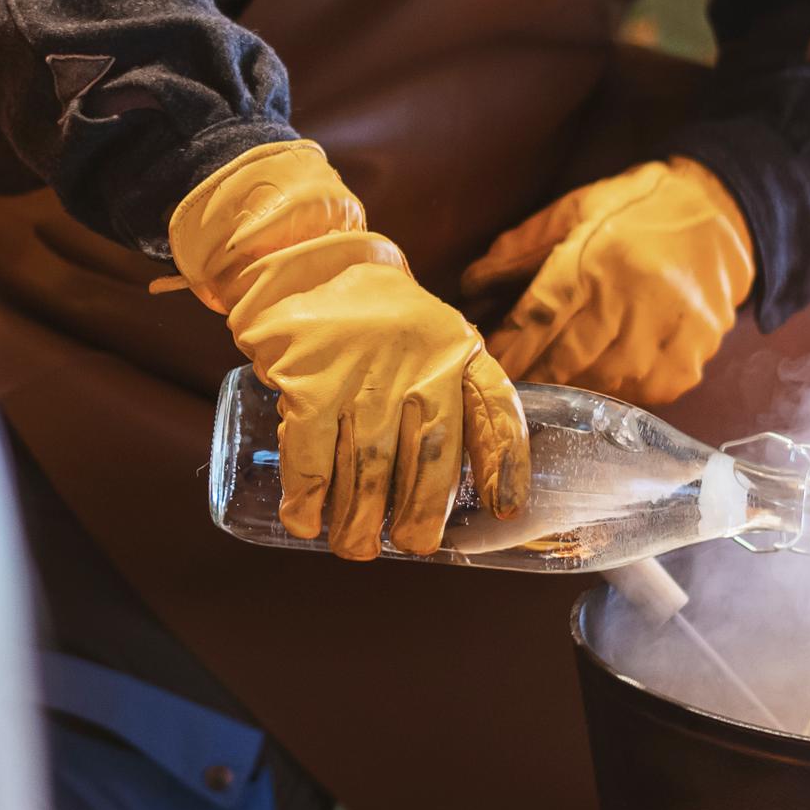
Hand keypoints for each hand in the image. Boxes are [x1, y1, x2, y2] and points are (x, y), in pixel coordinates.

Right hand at [170, 141, 524, 556]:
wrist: (304, 262)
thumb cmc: (378, 317)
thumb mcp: (436, 336)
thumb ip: (456, 390)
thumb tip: (475, 482)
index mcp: (457, 351)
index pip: (496, 410)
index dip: (504, 465)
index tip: (503, 512)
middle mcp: (417, 364)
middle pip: (429, 458)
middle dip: (419, 514)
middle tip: (410, 545)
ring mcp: (361, 374)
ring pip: (368, 468)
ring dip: (358, 519)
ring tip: (353, 546)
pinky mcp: (308, 381)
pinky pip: (310, 454)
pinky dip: (307, 498)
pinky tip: (305, 521)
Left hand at [464, 157, 755, 407]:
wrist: (726, 215)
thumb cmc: (639, 210)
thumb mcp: (577, 208)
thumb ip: (521, 247)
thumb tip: (470, 285)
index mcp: (600, 259)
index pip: (539, 318)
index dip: (509, 349)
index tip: (487, 365)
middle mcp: (635, 299)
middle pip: (566, 359)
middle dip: (532, 375)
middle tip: (510, 385)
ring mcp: (669, 332)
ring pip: (602, 383)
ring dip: (571, 387)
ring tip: (554, 381)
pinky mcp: (693, 355)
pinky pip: (642, 393)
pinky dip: (616, 391)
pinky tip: (605, 376)